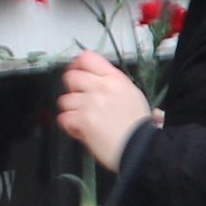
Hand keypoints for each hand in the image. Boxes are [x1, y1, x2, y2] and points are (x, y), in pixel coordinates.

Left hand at [57, 52, 152, 170]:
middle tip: (79, 99)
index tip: (75, 71)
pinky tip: (81, 128)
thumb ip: (111, 83)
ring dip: (71, 110)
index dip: (76, 65)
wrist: (141, 147)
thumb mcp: (131, 94)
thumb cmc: (138, 125)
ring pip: (64, 100)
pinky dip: (70, 125)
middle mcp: (101, 87)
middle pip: (70, 77)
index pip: (87, 58)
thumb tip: (94, 80)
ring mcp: (90, 103)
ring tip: (84, 118)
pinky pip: (63, 118)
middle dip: (72, 89)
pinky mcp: (83, 120)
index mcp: (114, 78)